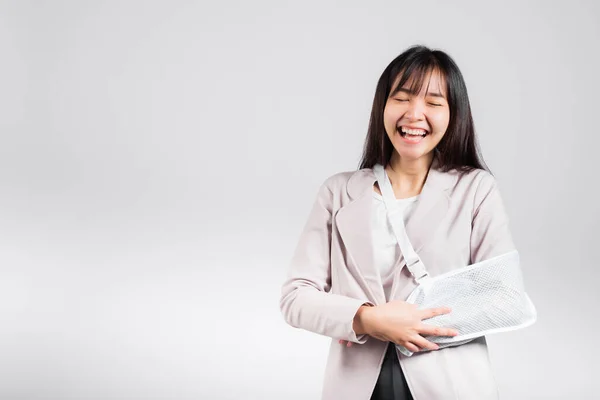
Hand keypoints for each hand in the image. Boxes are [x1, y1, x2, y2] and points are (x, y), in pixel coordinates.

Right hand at [341, 300, 457, 351]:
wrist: (375, 320)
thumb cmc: (386, 310)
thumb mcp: (401, 304)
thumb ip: (411, 307)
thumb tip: (416, 309)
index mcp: (415, 315)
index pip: (432, 312)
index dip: (441, 310)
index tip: (449, 310)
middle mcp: (414, 326)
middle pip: (434, 330)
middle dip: (446, 332)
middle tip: (455, 333)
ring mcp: (409, 336)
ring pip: (425, 343)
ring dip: (433, 345)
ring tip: (437, 346)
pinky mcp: (402, 341)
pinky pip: (412, 347)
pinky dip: (417, 348)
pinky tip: (419, 348)